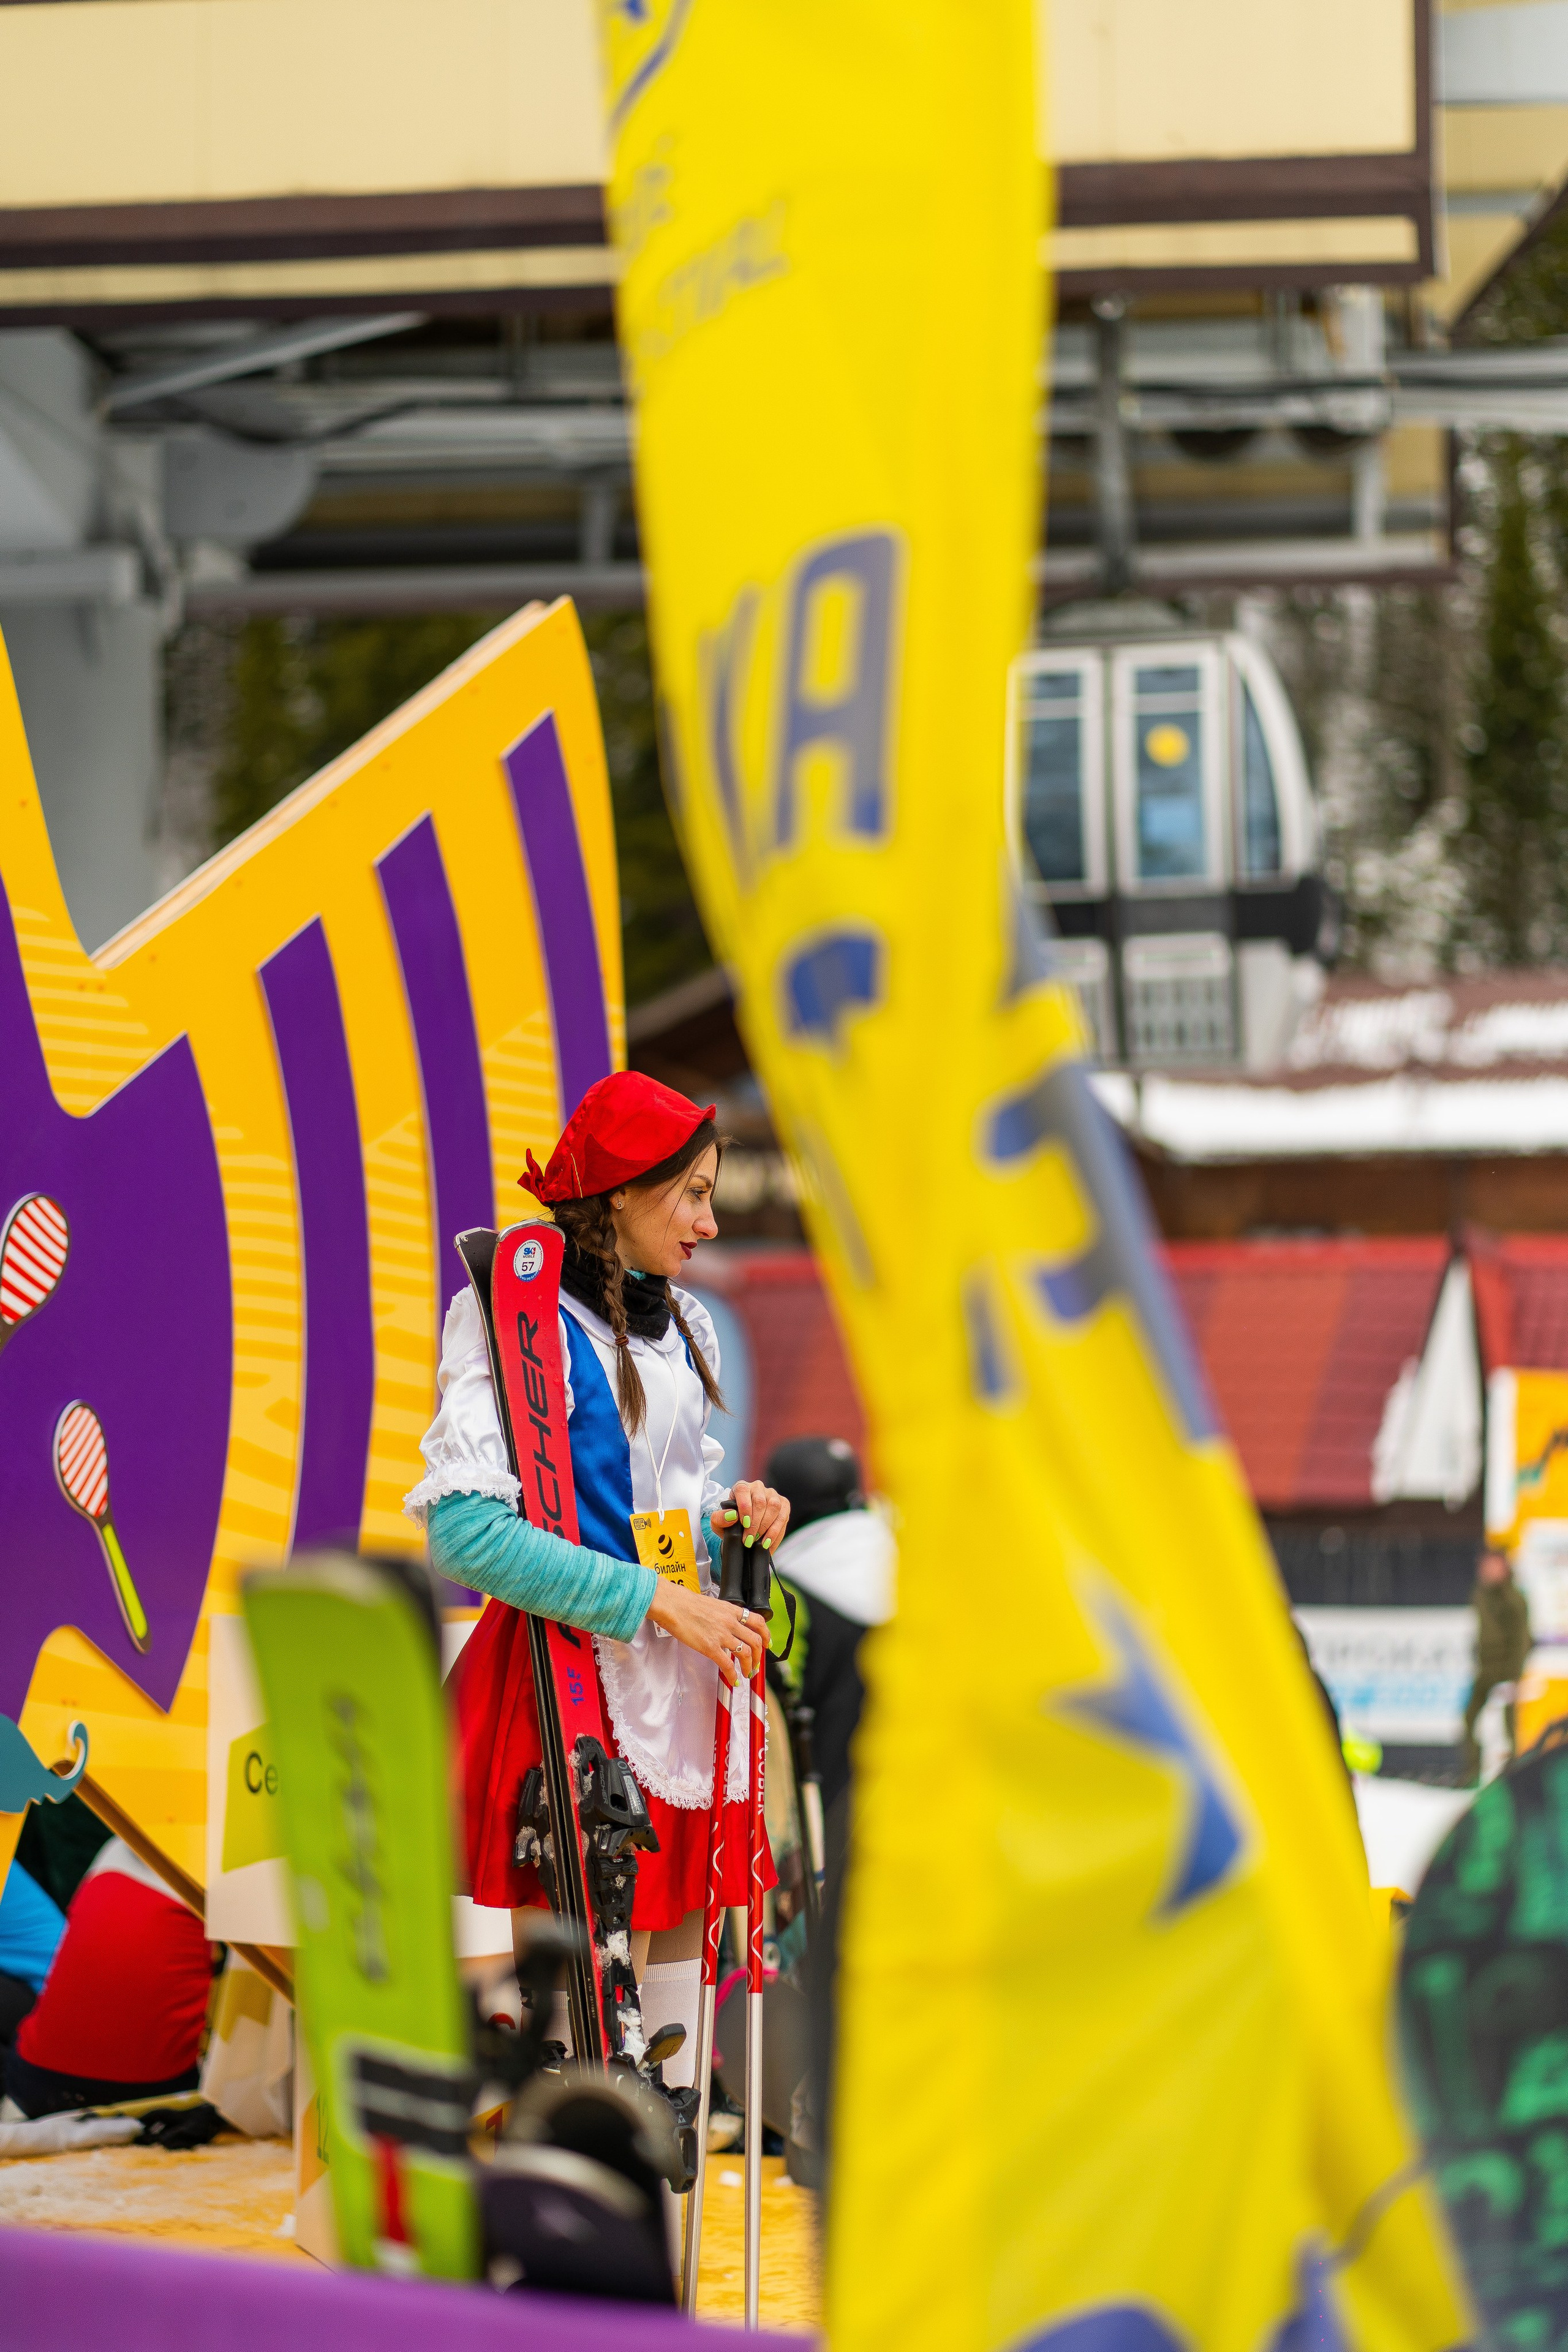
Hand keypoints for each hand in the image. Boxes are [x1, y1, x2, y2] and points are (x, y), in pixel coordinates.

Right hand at [646, 1578, 765, 1687]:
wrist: (673, 1605)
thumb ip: (723, 1615)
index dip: (766, 1635)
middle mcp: (730, 1622)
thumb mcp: (712, 1604)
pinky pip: (728, 1664)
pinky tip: (733, 1679)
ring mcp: (722, 1635)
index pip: (758, 1622)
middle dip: (759, 1656)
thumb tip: (727, 1625)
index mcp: (731, 1610)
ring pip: (746, 1653)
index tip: (767, 1643)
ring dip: (749, 1667)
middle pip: (756, 1641)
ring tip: (747, 1673)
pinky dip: (733, 1675)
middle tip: (757, 1664)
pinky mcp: (710, 1647)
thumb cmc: (686, 1603)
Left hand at [711, 1480, 790, 1553]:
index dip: (744, 1507)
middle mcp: (758, 1488)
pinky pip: (783, 1516)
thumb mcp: (718, 1523)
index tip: (744, 1524)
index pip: (743, 1490)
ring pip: (774, 1507)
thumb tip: (731, 1515)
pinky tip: (768, 1543)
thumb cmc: (730, 1523)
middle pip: (760, 1502)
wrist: (742, 1530)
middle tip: (749, 1540)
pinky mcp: (783, 1504)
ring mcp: (772, 1495)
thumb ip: (719, 1518)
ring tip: (758, 1542)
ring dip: (767, 1528)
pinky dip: (776, 1532)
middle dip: (755, 1524)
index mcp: (741, 1487)